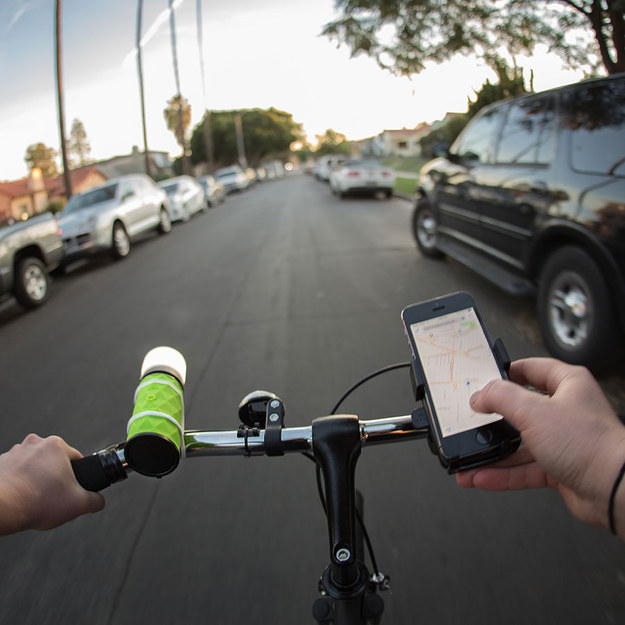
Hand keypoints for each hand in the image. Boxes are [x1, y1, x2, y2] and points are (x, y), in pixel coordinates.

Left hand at [0, 434, 104, 534]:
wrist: (0, 508)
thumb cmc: (35, 502)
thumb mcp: (78, 504)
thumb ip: (95, 501)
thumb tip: (98, 501)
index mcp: (56, 446)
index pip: (76, 458)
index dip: (77, 476)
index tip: (71, 489)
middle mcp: (35, 443)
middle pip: (53, 461)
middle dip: (55, 477)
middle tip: (53, 495)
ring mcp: (15, 452)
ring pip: (33, 465)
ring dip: (36, 478)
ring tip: (35, 498)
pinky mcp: (0, 464)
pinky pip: (16, 472)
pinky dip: (19, 482)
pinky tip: (20, 497)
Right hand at [456, 358, 624, 533]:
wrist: (614, 490)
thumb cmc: (590, 444)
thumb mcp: (534, 410)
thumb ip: (501, 398)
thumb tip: (481, 394)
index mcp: (568, 385)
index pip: (532, 369)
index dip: (506, 373)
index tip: (484, 379)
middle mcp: (566, 411)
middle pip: (521, 409)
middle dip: (493, 419)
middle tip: (471, 419)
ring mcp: (563, 441)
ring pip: (519, 444)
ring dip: (492, 452)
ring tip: (469, 456)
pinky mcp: (560, 468)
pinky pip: (524, 468)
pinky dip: (502, 473)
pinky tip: (482, 476)